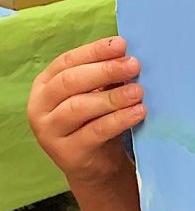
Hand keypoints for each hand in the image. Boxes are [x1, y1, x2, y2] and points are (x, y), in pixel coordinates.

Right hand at [27, 37, 145, 185]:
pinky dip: (119, 120)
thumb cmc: (96, 120)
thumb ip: (105, 76)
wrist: (96, 165)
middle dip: (105, 70)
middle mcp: (40, 106)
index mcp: (45, 84)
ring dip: (113, 97)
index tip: (121, 44)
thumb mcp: (98, 94)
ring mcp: (49, 131)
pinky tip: (138, 112)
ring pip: (80, 107)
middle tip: (134, 65)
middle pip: (71, 82)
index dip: (94, 51)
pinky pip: (95, 131)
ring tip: (139, 91)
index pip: (67, 62)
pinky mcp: (66, 152)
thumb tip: (128, 55)